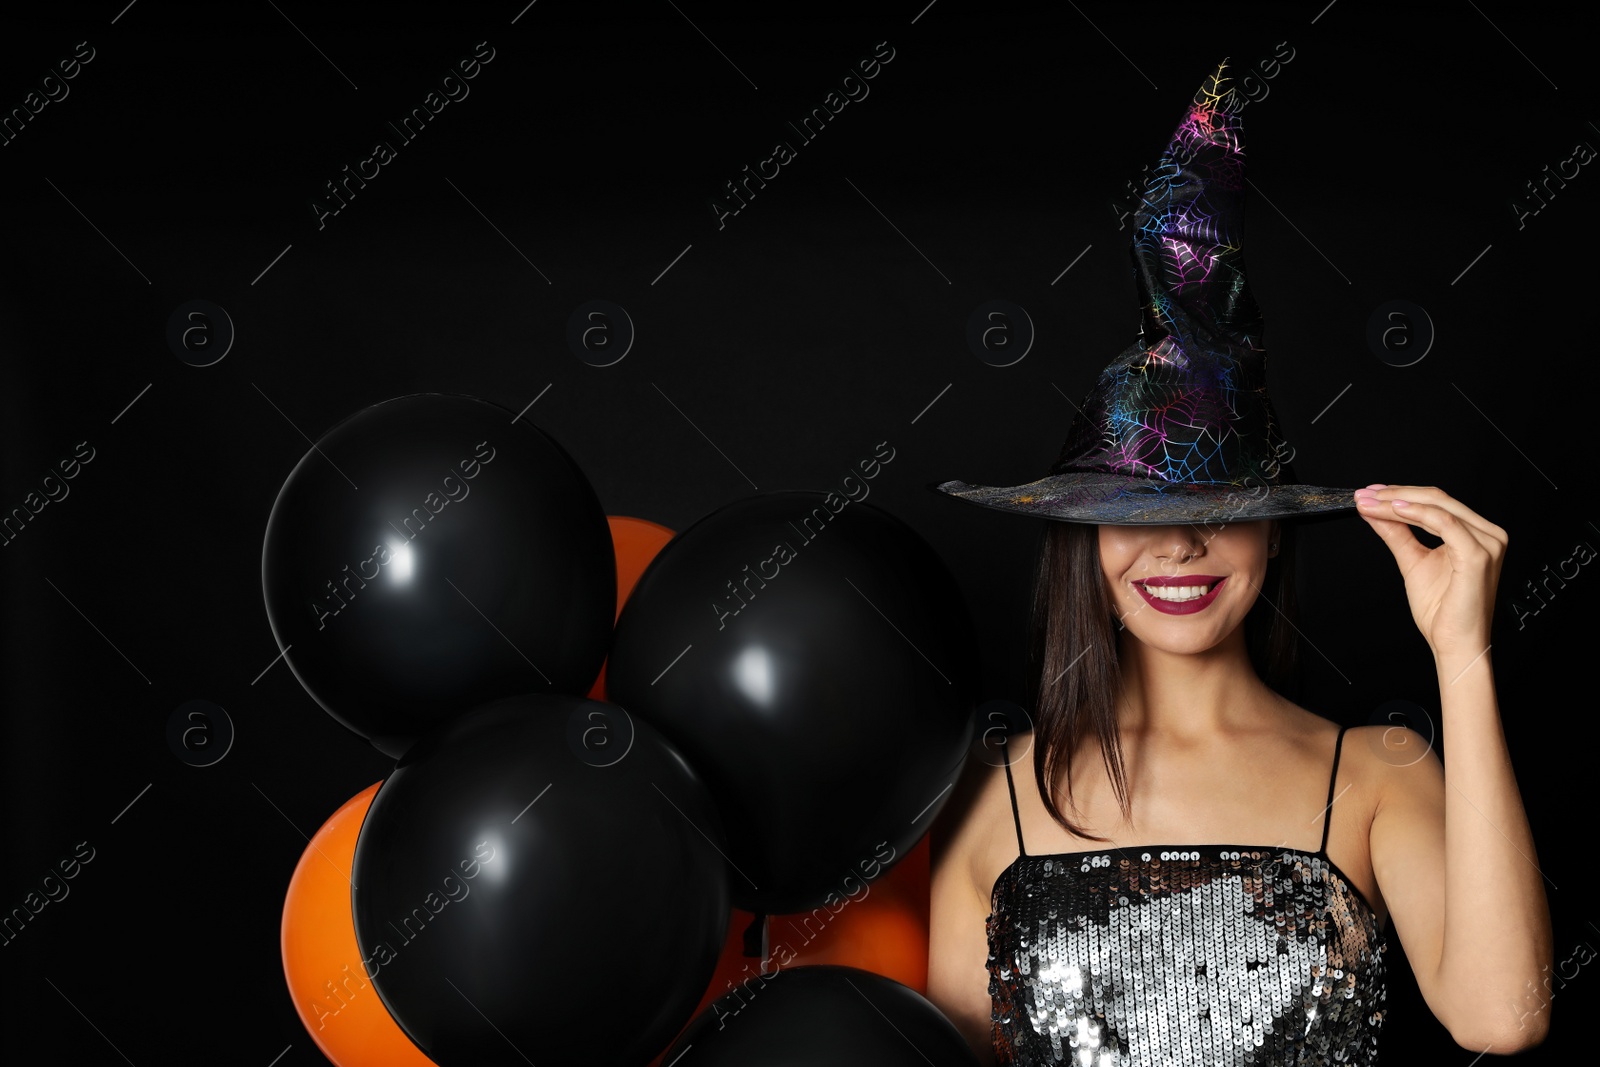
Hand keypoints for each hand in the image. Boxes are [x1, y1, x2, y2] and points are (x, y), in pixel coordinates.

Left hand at [1354, 484, 1506, 663]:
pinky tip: (1394, 510)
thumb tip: (1374, 510)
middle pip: (1437, 499)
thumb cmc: (1442, 610)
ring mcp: (1487, 543)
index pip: (1436, 502)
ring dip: (1398, 502)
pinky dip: (1417, 513)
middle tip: (1364, 494)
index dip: (1401, 493)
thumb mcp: (1413, 561)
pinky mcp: (1478, 555)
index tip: (1370, 493)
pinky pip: (1445, 524)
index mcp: (1476, 534)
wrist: (1454, 643)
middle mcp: (1488, 535)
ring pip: (1437, 507)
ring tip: (1370, 502)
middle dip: (1395, 494)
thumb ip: (1396, 534)